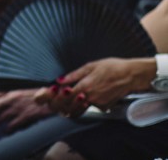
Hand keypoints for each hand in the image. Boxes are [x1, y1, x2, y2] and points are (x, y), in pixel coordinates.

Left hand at [0, 87, 51, 130]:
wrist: (53, 99)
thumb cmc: (35, 94)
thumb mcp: (18, 89)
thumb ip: (5, 93)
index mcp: (9, 88)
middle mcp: (11, 97)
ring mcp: (18, 107)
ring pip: (0, 117)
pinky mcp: (26, 116)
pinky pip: (12, 125)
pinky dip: (7, 129)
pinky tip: (3, 132)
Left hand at [34, 58, 156, 114]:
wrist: (131, 75)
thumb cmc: (111, 67)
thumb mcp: (90, 66)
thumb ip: (73, 75)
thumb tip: (58, 80)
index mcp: (84, 86)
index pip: (63, 97)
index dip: (52, 97)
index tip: (44, 96)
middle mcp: (90, 97)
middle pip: (68, 106)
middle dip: (58, 105)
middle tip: (51, 99)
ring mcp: (98, 104)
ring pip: (78, 109)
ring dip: (69, 107)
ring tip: (63, 100)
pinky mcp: (105, 107)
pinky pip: (90, 107)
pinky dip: (85, 104)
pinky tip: (83, 97)